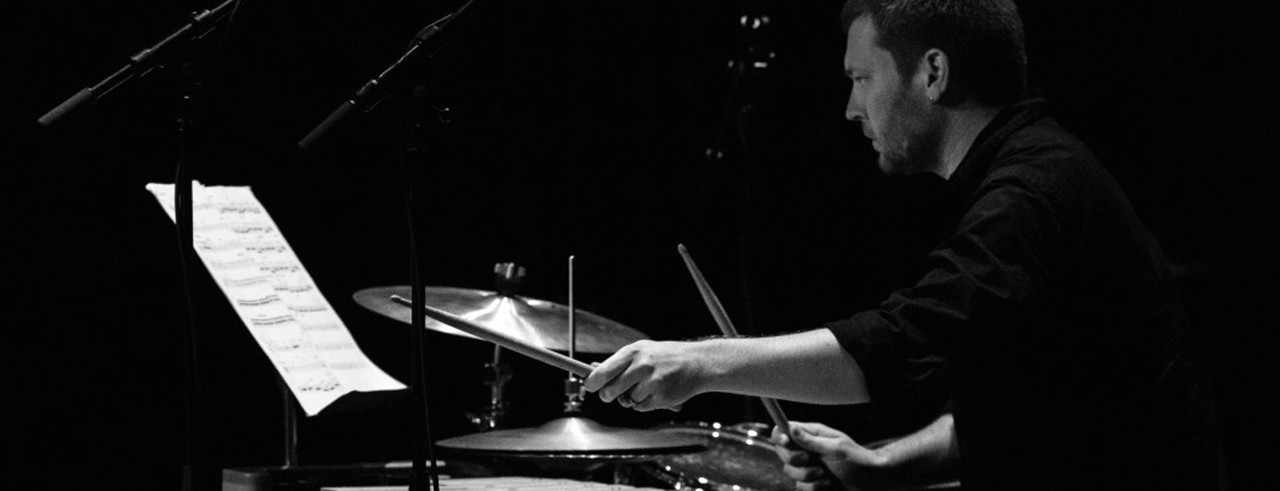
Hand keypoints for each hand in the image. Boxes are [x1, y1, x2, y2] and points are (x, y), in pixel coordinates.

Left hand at [582, 340, 706, 411]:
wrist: (697, 363)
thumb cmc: (666, 356)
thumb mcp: (642, 351)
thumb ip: (620, 363)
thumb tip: (593, 371)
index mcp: (634, 352)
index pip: (604, 371)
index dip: (592, 381)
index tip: (588, 386)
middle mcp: (642, 366)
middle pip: (611, 390)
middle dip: (608, 395)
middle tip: (612, 394)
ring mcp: (653, 382)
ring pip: (627, 400)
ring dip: (632, 398)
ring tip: (647, 386)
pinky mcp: (661, 397)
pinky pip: (641, 407)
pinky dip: (645, 403)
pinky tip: (656, 392)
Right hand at [772, 421, 884, 490]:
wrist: (872, 482)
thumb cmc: (858, 461)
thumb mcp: (836, 448)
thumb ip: (811, 440)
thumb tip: (791, 428)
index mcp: (812, 435)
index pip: (783, 431)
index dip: (780, 436)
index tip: (786, 442)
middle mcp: (807, 449)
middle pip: (782, 454)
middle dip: (797, 461)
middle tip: (813, 461)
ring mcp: (808, 466)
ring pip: (790, 472)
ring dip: (808, 477)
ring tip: (826, 476)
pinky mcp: (811, 483)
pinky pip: (800, 487)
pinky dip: (814, 488)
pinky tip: (828, 485)